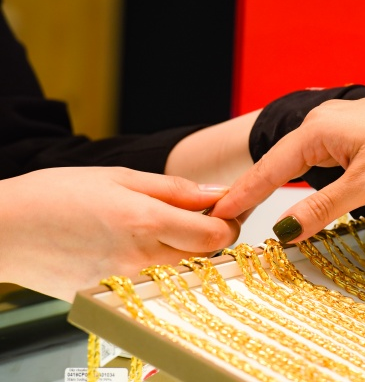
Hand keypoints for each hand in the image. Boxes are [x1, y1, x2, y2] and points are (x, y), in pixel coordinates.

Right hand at [0, 167, 239, 300]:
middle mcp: (141, 261)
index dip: (229, 221)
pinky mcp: (111, 299)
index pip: (218, 235)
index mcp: (147, 223)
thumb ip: (175, 189)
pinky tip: (136, 249)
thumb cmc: (55, 194)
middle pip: (206, 258)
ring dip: (186, 254)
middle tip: (196, 216)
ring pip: (182, 274)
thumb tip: (219, 193)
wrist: (2, 229)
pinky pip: (153, 287)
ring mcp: (126, 285)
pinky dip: (158, 269)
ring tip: (162, 230)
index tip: (223, 209)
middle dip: (211, 237)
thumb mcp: (119, 177)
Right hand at [212, 90, 364, 241]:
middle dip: (254, 190)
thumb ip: (322, 208)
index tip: (217, 213)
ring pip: (301, 163)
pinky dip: (306, 180)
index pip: (269, 168)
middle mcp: (322, 123)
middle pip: (279, 164)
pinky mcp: (355, 135)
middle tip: (227, 217)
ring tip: (252, 208)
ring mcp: (339, 127)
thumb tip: (285, 230)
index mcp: (317, 130)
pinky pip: (321, 160)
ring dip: (281, 186)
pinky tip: (299, 192)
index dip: (242, 194)